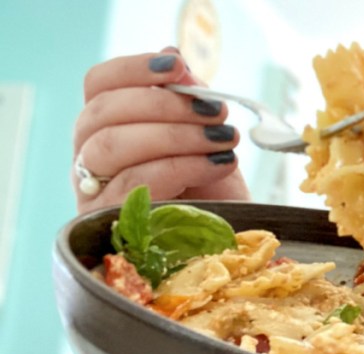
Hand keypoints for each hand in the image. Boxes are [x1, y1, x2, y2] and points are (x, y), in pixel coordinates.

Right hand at [73, 46, 249, 213]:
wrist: (227, 239)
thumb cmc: (211, 187)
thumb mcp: (205, 136)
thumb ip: (187, 99)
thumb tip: (174, 57)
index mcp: (107, 126)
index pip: (99, 85)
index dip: (134, 69)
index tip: (178, 67)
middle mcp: (90, 156)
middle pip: (102, 113)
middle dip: (164, 104)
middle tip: (217, 110)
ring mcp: (93, 190)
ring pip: (112, 146)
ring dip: (176, 136)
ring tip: (225, 140)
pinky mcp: (106, 221)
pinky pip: (133, 184)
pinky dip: (181, 168)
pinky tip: (219, 163)